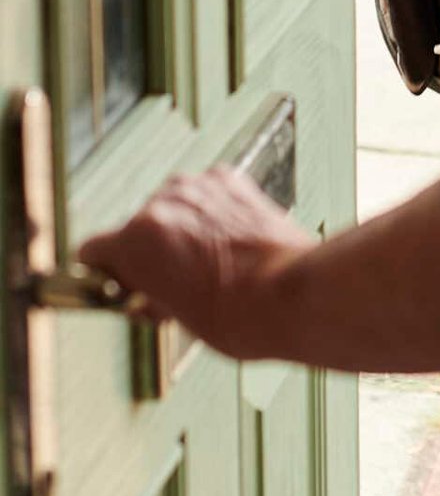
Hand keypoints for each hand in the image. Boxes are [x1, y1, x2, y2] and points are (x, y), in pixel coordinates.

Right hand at [79, 167, 314, 362]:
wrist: (290, 292)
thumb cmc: (233, 315)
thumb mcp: (172, 317)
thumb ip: (147, 295)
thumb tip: (142, 295)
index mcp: (135, 240)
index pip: (92, 250)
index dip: (105, 272)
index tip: (119, 285)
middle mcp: (160, 202)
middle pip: (136, 229)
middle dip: (149, 253)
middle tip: (173, 284)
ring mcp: (197, 185)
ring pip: (172, 208)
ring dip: (180, 229)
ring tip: (209, 264)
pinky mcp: (229, 178)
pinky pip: (204, 195)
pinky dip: (210, 213)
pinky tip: (230, 240)